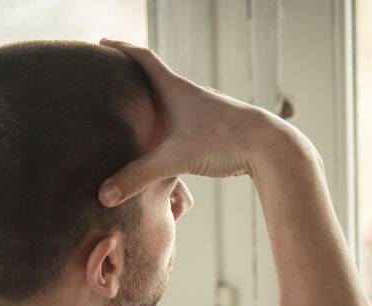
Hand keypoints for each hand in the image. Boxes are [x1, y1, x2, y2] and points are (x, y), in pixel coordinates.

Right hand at [97, 38, 282, 206]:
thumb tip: (104, 195)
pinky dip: (168, 120)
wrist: (270, 147)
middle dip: (131, 75)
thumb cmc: (224, 142)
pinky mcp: (214, 127)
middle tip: (109, 75)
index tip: (101, 44)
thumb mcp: (175, 159)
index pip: (142, 59)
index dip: (120, 50)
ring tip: (133, 108)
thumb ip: (138, 176)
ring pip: (171, 99)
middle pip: (154, 76)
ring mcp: (203, 110)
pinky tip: (165, 137)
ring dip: (152, 99)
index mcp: (175, 90)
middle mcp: (189, 94)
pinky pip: (183, 118)